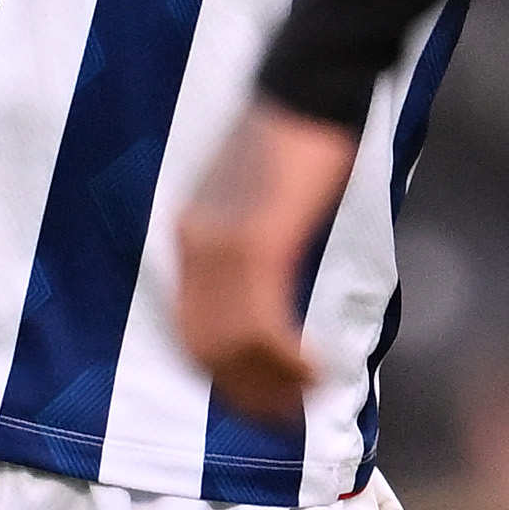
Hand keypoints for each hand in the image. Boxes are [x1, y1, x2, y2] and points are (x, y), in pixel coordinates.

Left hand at [169, 107, 357, 426]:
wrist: (306, 92)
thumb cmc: (292, 142)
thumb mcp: (252, 204)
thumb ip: (247, 249)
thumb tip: (263, 295)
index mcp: (189, 237)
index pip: (189, 331)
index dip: (222, 376)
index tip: (257, 400)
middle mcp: (195, 247)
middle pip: (206, 349)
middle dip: (246, 393)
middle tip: (285, 417)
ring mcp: (222, 247)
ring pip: (234, 347)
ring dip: (272, 384)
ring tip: (307, 398)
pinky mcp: (259, 243)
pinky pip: (265, 325)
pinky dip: (290, 359)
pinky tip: (319, 369)